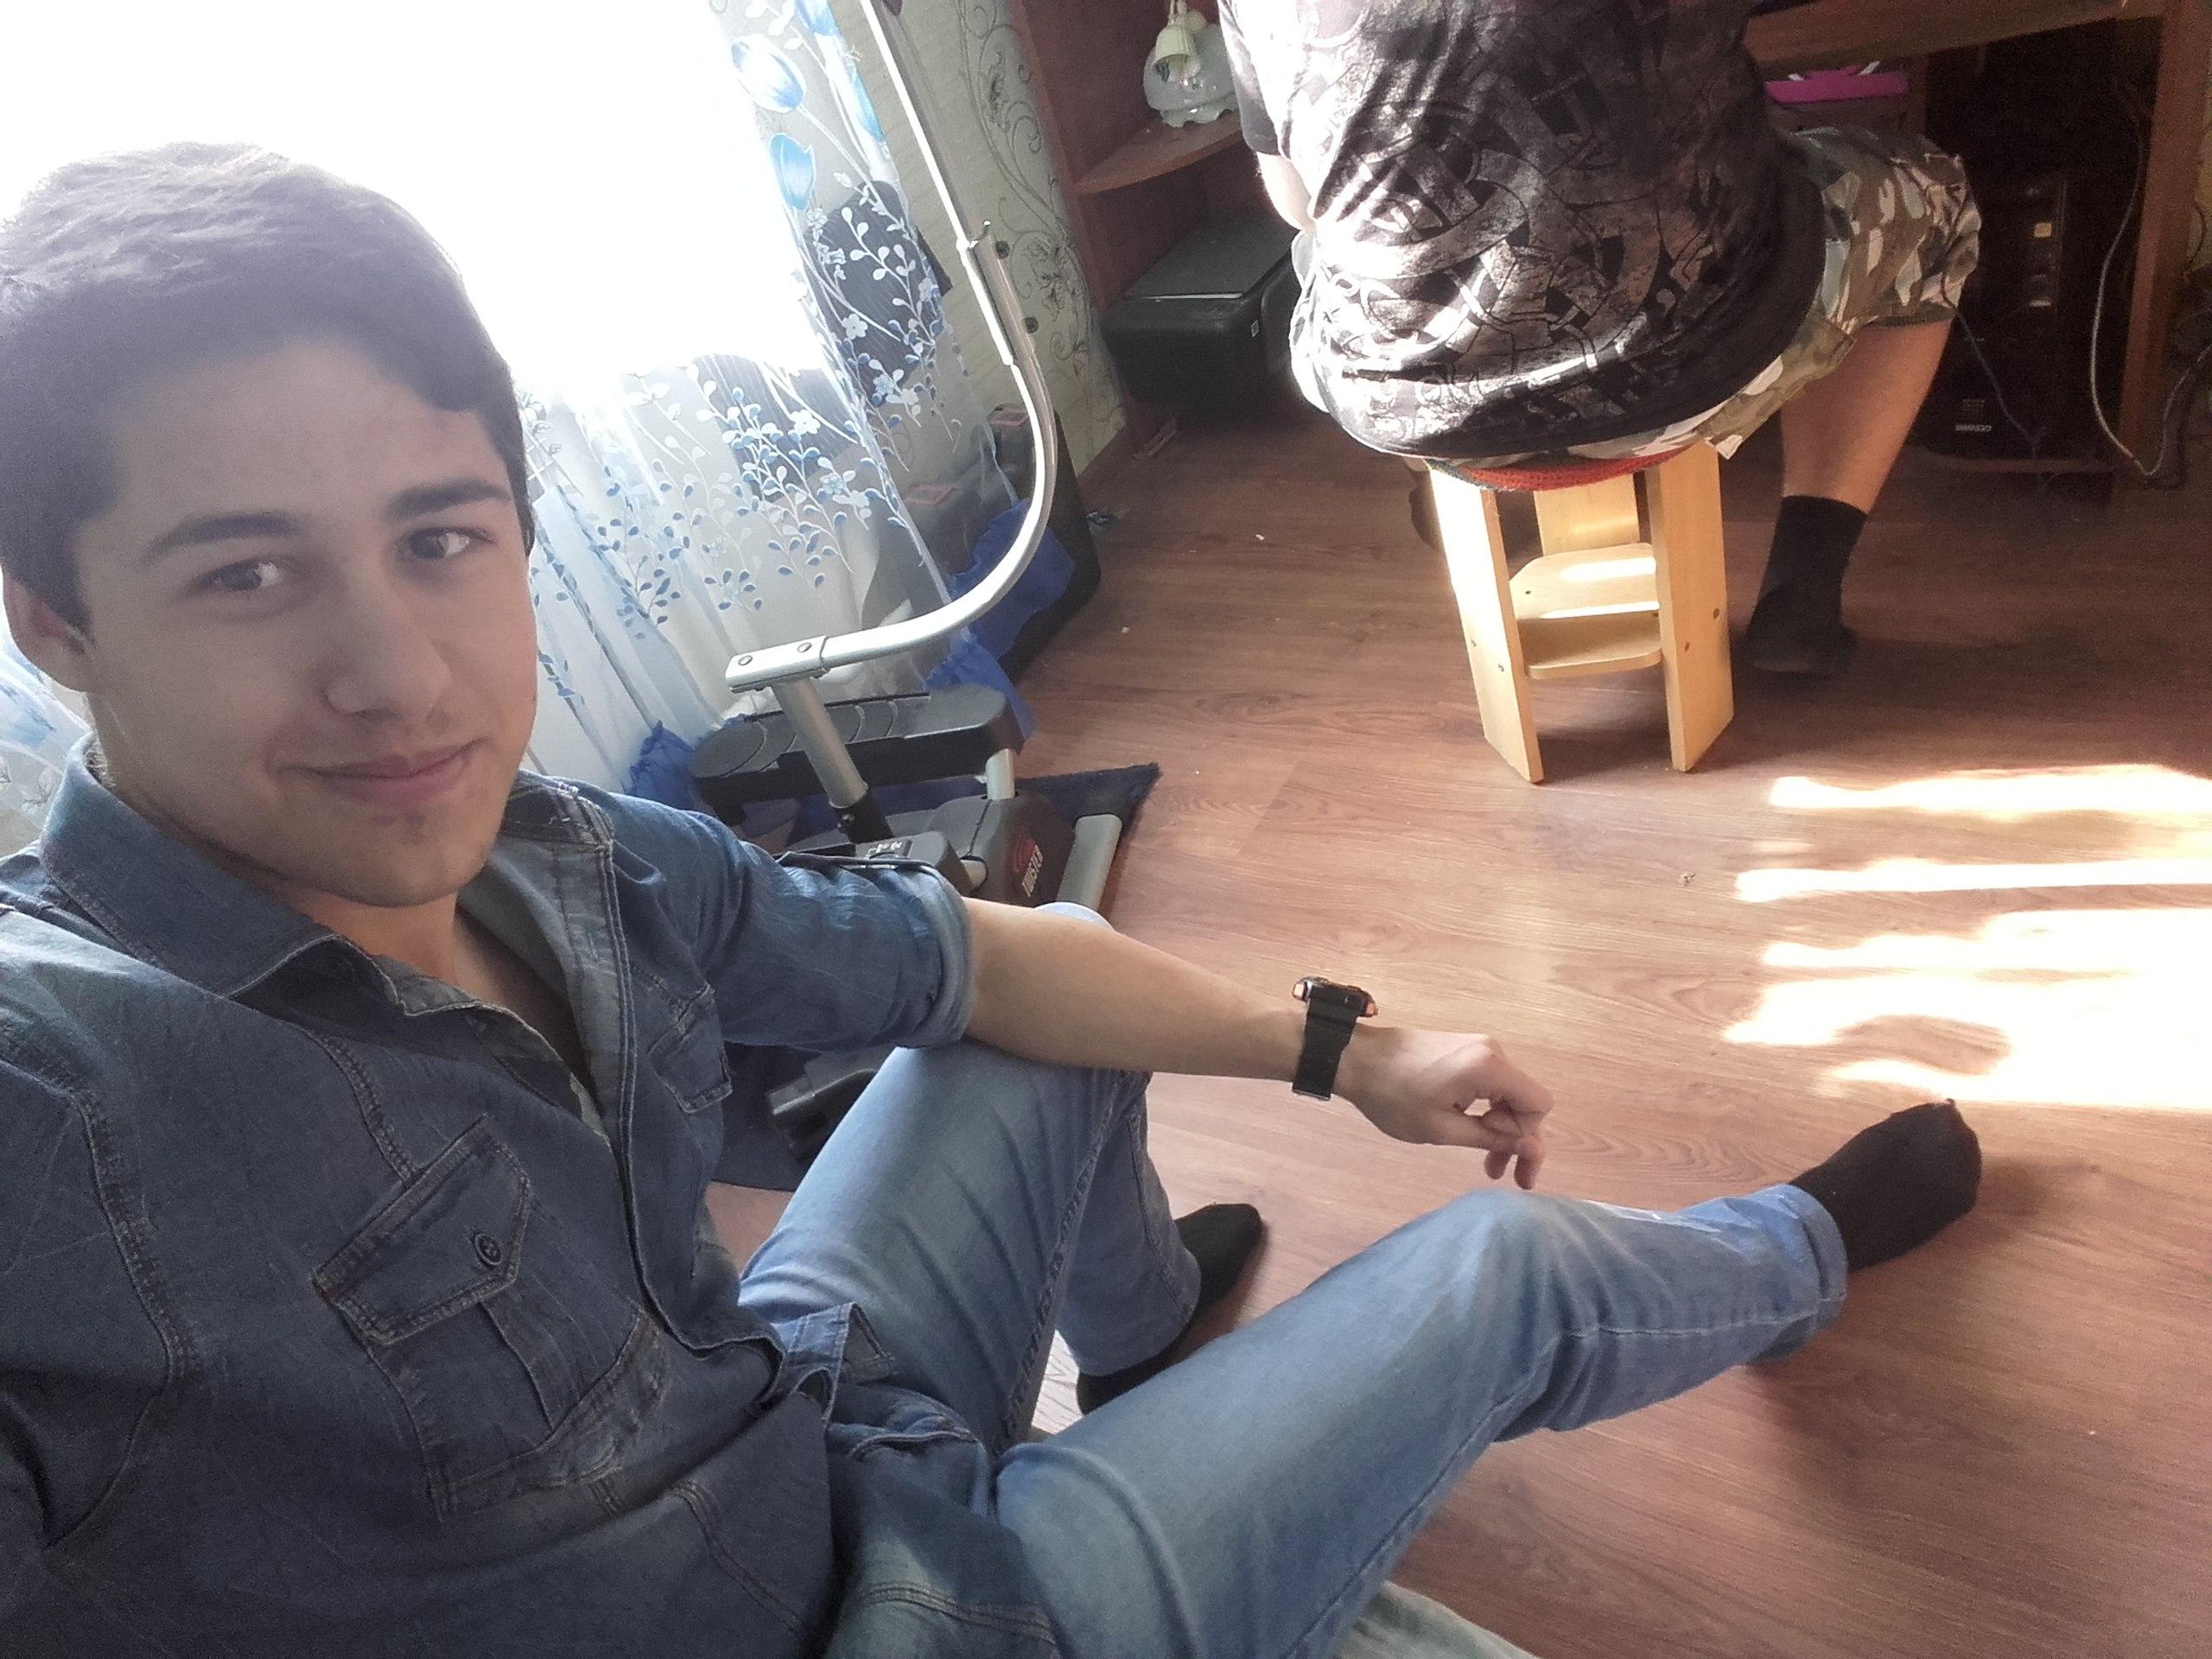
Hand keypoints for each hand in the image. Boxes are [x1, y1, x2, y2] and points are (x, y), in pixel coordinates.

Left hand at [1336, 1026, 1552, 1187]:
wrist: (1355, 1059)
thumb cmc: (1393, 1097)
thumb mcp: (1441, 1129)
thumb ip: (1490, 1138)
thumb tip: (1530, 1148)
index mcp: (1490, 1067)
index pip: (1538, 1104)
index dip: (1528, 1136)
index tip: (1500, 1156)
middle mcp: (1493, 1051)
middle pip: (1525, 1100)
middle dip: (1517, 1139)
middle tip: (1503, 1176)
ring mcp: (1479, 1048)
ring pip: (1508, 1094)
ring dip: (1501, 1128)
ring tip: (1486, 1163)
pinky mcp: (1465, 1051)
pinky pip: (1492, 1084)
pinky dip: (1488, 1110)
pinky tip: (1471, 1131)